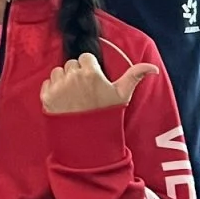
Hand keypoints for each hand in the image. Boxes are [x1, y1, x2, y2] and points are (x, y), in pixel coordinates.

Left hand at [40, 52, 156, 115]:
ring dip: (64, 80)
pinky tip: (64, 102)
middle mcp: (73, 77)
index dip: (90, 69)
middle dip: (77, 74)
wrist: (88, 140)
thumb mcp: (123, 95)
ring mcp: (58, 87)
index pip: (85, 57)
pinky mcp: (47, 97)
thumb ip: (135, 76)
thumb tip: (152, 67)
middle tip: (85, 91)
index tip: (93, 81)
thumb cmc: (107, 116)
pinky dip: (53, 90)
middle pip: (71, 64)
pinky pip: (47, 83)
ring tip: (74, 96)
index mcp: (91, 73)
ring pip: (58, 72)